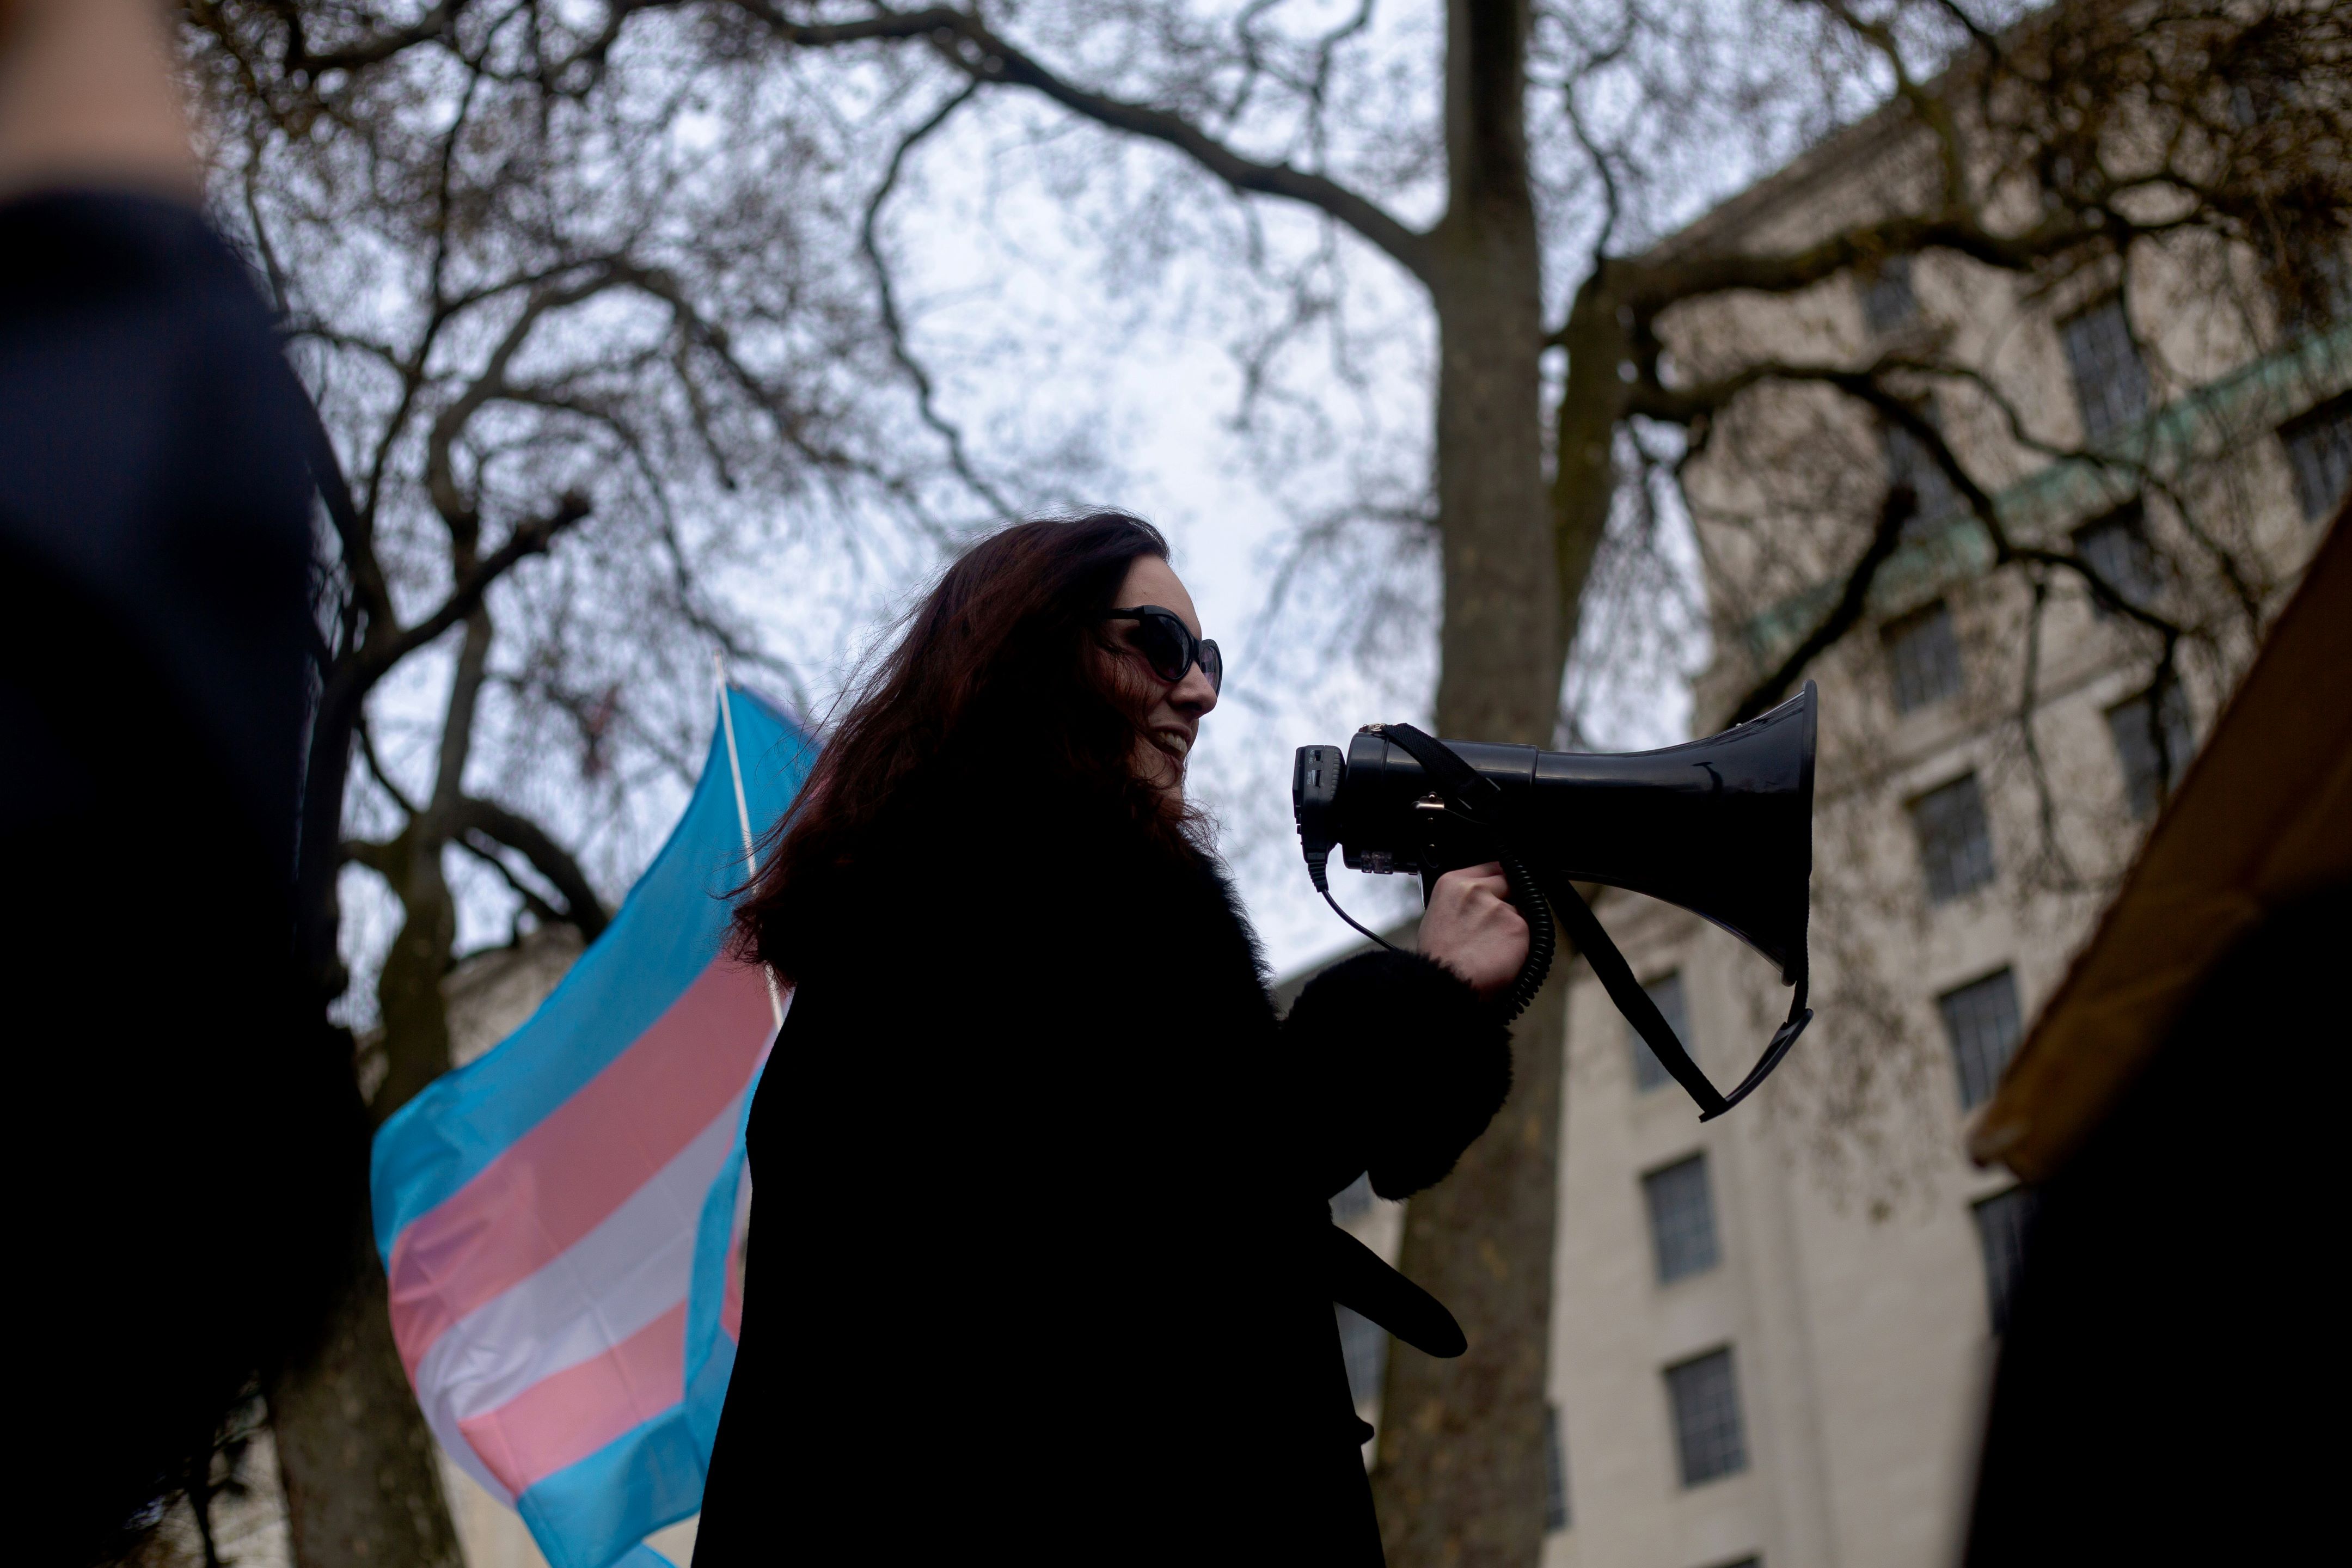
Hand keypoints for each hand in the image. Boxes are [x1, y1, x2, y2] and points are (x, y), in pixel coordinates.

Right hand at [1418, 862, 1529, 998]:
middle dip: (1510, 901)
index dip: (1500, 881)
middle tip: (1497, 927)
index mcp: (1453, 884)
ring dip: (1513, 928)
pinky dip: (1521, 947)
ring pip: (1520, 911)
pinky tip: (1502, 958)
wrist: (1445, 985)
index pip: (1491, 868)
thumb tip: (1484, 900)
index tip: (1504, 889)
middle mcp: (1477, 890)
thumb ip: (1463, 901)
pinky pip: (1529, 934)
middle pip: (1510, 884)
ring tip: (1494, 950)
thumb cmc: (1439, 959)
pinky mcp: (1518, 928)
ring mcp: (1499, 908)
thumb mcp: (1439, 916)